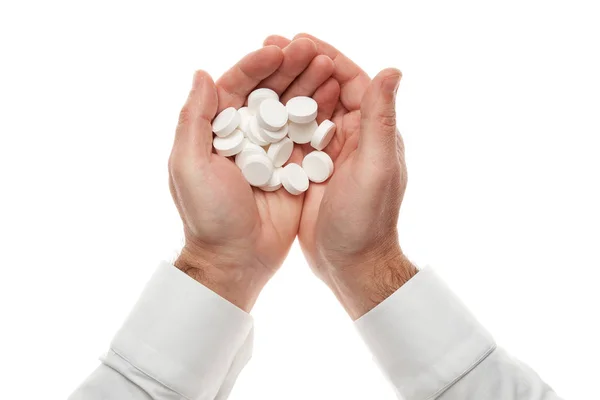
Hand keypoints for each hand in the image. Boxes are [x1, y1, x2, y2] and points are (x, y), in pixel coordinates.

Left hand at [169, 40, 335, 310]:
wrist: (237, 259)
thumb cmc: (208, 215)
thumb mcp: (190, 166)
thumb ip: (193, 119)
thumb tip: (201, 73)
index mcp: (216, 131)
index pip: (236, 86)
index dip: (256, 65)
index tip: (278, 50)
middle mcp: (245, 136)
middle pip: (269, 93)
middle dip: (289, 69)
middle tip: (311, 50)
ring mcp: (271, 152)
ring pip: (291, 110)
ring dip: (309, 86)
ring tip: (329, 66)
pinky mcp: (293, 169)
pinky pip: (308, 137)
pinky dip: (322, 117)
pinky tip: (338, 98)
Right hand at [265, 34, 417, 318]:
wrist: (350, 264)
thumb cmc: (365, 220)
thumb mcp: (375, 166)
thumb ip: (382, 118)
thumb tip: (393, 69)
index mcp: (373, 131)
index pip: (353, 80)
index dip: (327, 55)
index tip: (299, 39)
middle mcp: (354, 137)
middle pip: (327, 89)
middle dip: (301, 66)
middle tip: (271, 46)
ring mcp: (331, 153)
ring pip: (308, 109)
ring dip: (287, 87)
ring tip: (259, 69)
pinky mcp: (311, 169)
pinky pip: (294, 135)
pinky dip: (279, 118)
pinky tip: (256, 108)